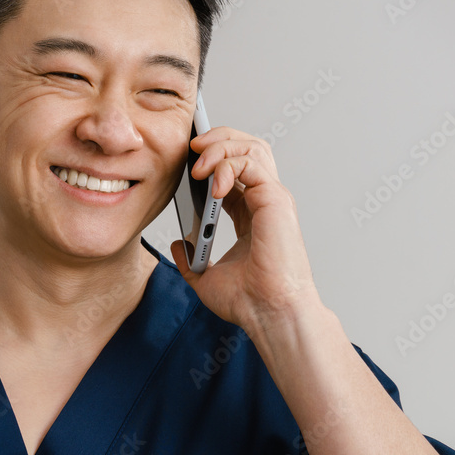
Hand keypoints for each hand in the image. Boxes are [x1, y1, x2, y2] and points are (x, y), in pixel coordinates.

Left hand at [169, 126, 322, 334]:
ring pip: (252, 148)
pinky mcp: (275, 200)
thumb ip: (191, 260)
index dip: (212, 156)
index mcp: (251, 214)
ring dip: (221, 146)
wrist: (268, 315)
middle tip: (192, 146)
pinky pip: (251, 164)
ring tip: (198, 162)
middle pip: (248, 148)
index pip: (234, 168)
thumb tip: (178, 245)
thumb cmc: (250, 302)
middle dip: (218, 138)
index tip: (187, 158)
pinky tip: (212, 184)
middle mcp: (265, 201)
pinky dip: (228, 165)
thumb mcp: (206, 278)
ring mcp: (272, 198)